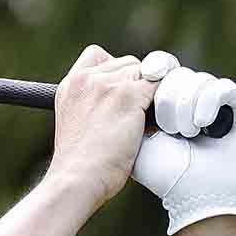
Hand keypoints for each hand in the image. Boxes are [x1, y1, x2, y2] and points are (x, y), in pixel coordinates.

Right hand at [45, 45, 156, 207]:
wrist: (76, 180)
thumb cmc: (80, 164)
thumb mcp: (76, 124)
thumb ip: (94, 104)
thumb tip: (130, 100)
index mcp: (69, 86)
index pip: (98, 55)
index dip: (116, 70)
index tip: (119, 93)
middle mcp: (85, 79)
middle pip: (129, 63)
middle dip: (138, 85)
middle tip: (136, 114)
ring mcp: (107, 85)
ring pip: (148, 71)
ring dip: (153, 92)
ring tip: (146, 121)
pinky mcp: (128, 95)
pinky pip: (161, 83)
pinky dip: (166, 99)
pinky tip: (159, 120)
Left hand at [131, 54, 235, 234]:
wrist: (197, 196)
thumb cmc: (165, 174)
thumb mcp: (134, 138)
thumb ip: (126, 108)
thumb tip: (118, 78)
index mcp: (167, 104)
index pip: (158, 70)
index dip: (152, 70)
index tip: (143, 79)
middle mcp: (193, 100)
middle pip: (176, 72)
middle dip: (167, 96)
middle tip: (165, 126)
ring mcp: (218, 103)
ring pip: (197, 79)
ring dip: (185, 106)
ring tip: (184, 133)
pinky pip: (222, 87)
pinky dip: (208, 103)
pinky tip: (200, 125)